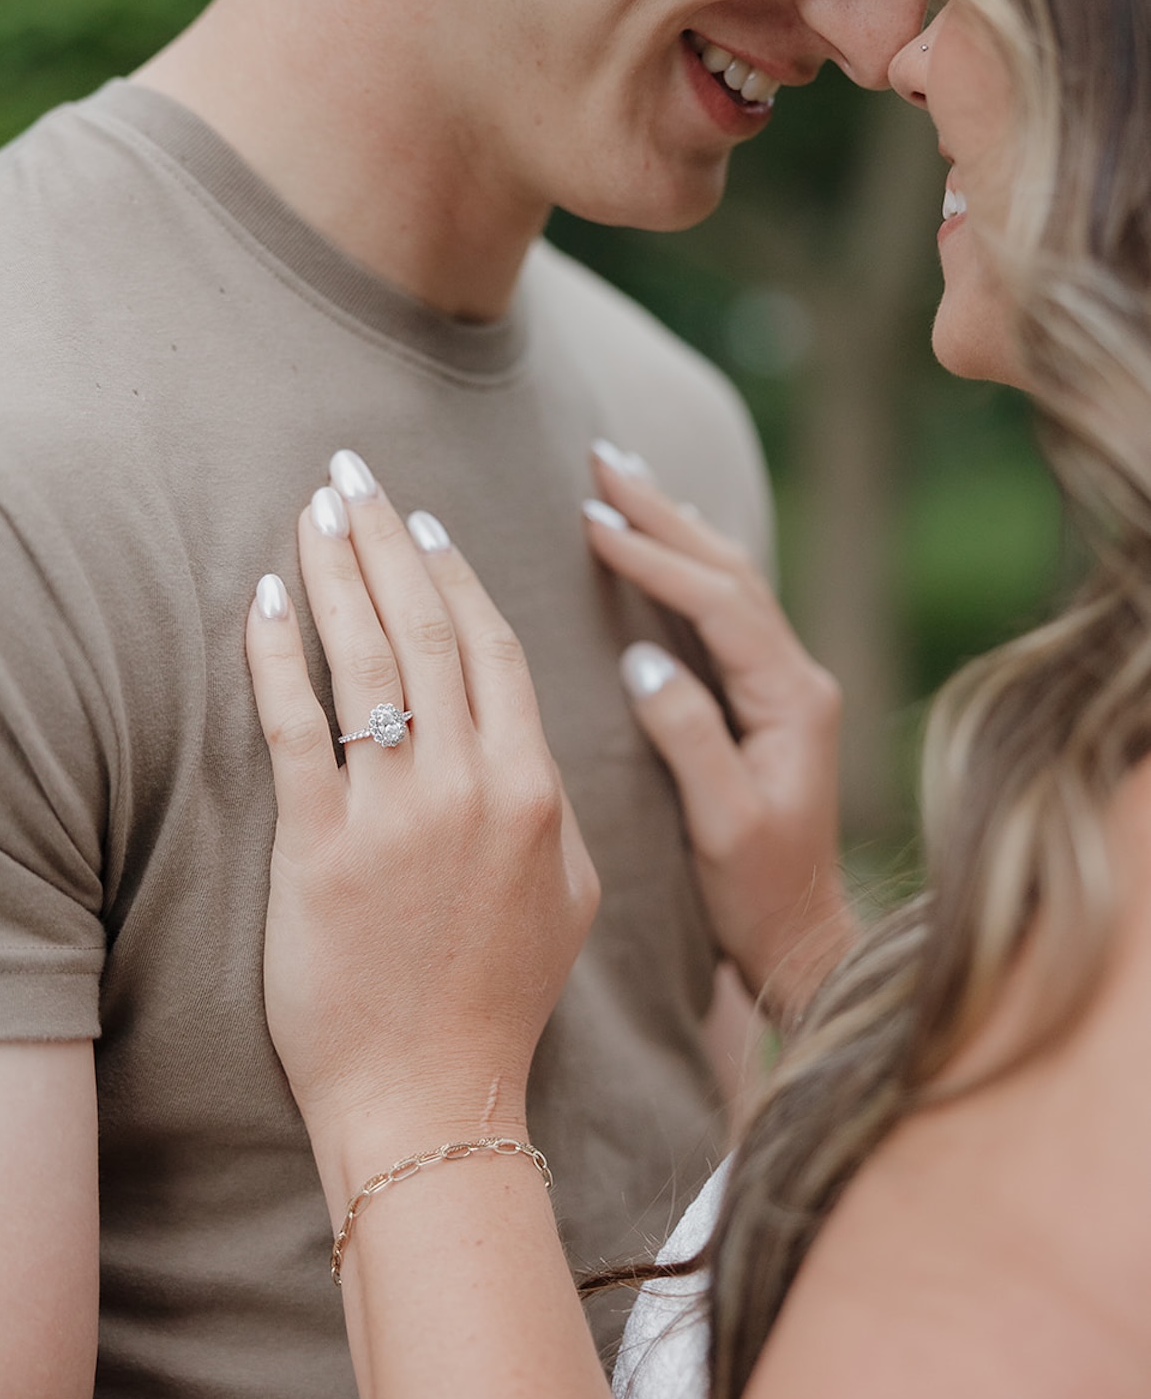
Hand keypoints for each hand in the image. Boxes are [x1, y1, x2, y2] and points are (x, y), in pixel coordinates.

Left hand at [245, 454, 598, 1196]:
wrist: (431, 1099)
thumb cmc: (501, 1003)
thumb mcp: (573, 899)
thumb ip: (558, 807)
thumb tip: (530, 745)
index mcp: (538, 789)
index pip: (492, 646)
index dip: (454, 571)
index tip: (421, 520)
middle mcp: (471, 784)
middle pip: (426, 626)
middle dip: (385, 537)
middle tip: (353, 471)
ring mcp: (394, 813)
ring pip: (364, 657)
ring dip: (333, 570)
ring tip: (310, 508)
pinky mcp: (318, 847)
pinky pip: (293, 725)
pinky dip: (275, 652)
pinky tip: (259, 598)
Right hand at [585, 448, 854, 1025]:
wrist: (803, 940)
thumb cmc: (759, 896)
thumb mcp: (720, 825)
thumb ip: (689, 739)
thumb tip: (642, 661)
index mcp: (792, 700)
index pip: (720, 604)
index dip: (658, 558)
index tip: (595, 520)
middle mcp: (798, 678)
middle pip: (729, 570)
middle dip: (664, 511)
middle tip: (602, 458)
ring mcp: (786, 684)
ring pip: (730, 579)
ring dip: (676, 524)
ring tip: (623, 476)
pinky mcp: (766, 698)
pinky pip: (725, 607)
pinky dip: (687, 563)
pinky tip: (661, 538)